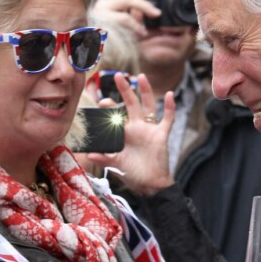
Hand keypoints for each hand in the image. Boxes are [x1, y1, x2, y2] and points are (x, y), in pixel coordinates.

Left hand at [86, 73, 174, 195]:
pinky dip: (170, 107)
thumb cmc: (134, 175)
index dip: (110, 107)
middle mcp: (137, 128)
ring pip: (149, 106)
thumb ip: (105, 158)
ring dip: (146, 91)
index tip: (102, 100)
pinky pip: (168, 119)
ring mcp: (150, 130)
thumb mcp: (117, 166)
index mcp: (125, 134)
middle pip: (131, 104)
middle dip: (125, 90)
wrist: (151, 185)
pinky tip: (170, 95)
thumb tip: (90, 154)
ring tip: (141, 77)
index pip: (117, 115)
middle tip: (118, 75)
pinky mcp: (161, 135)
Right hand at [93, 0, 160, 37]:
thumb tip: (147, 7)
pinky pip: (125, 19)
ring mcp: (102, 11)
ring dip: (145, 5)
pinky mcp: (103, 22)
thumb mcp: (122, 26)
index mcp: (107, 1)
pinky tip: (143, 33)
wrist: (94, 59)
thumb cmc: (111, 43)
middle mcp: (103, 2)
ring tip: (157, 14)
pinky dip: (137, 25)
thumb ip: (130, 13)